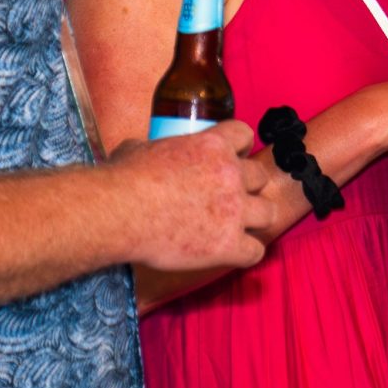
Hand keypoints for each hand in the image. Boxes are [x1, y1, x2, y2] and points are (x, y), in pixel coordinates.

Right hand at [107, 123, 294, 273]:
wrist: (118, 213)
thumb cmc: (122, 180)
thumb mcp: (138, 149)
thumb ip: (153, 149)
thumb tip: (139, 152)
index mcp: (211, 145)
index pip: (244, 134)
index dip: (238, 148)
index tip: (230, 158)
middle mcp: (230, 174)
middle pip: (261, 177)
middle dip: (247, 187)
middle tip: (227, 199)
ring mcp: (234, 211)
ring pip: (268, 212)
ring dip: (254, 219)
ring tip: (235, 227)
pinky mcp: (229, 244)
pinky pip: (256, 251)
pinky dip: (245, 253)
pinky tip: (229, 253)